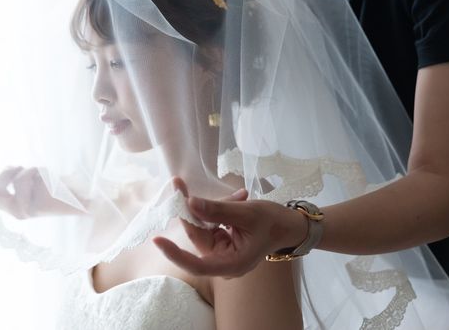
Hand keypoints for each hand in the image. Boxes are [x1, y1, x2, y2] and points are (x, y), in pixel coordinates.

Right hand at [0, 166, 82, 218]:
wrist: (82, 200)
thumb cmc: (61, 190)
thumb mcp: (38, 184)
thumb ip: (18, 180)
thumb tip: (5, 169)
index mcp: (16, 209)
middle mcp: (17, 213)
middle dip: (6, 174)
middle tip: (20, 167)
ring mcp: (24, 211)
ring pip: (16, 180)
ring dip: (29, 171)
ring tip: (43, 177)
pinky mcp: (34, 206)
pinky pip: (28, 180)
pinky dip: (37, 172)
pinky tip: (50, 180)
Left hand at [154, 178, 307, 277]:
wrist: (290, 224)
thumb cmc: (273, 221)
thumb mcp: (246, 213)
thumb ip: (217, 209)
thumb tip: (190, 203)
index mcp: (231, 263)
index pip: (196, 264)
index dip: (175, 253)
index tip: (157, 239)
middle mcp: (223, 261)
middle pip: (199, 236)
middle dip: (193, 210)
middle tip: (179, 184)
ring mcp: (223, 251)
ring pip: (205, 227)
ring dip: (213, 208)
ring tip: (240, 196)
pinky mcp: (224, 241)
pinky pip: (213, 224)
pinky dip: (220, 210)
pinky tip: (240, 198)